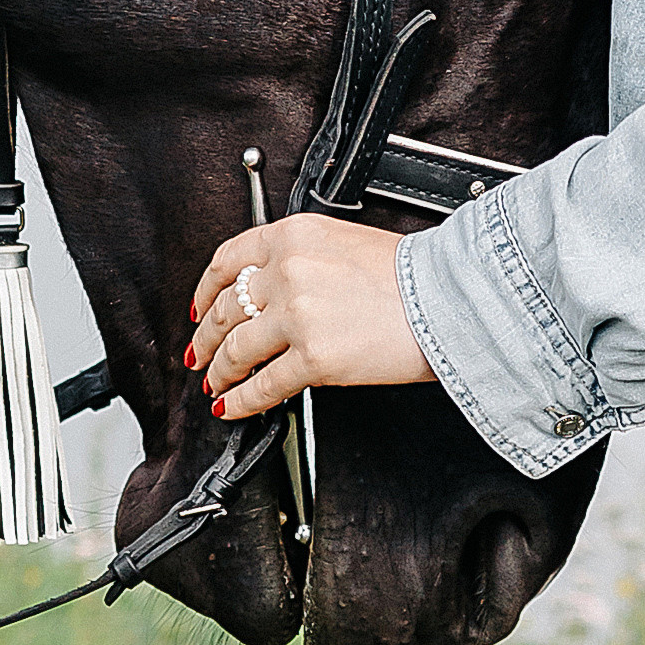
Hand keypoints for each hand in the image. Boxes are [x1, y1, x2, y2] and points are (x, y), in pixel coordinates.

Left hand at [188, 214, 435, 420]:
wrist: (444, 299)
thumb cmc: (407, 274)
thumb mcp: (342, 242)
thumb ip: (300, 258)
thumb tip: (271, 291)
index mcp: (293, 236)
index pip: (228, 260)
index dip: (205, 290)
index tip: (200, 308)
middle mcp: (288, 272)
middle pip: (225, 309)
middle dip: (206, 339)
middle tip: (200, 354)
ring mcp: (298, 316)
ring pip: (236, 350)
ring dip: (220, 372)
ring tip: (217, 384)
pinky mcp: (313, 359)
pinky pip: (263, 386)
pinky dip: (241, 402)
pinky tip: (233, 408)